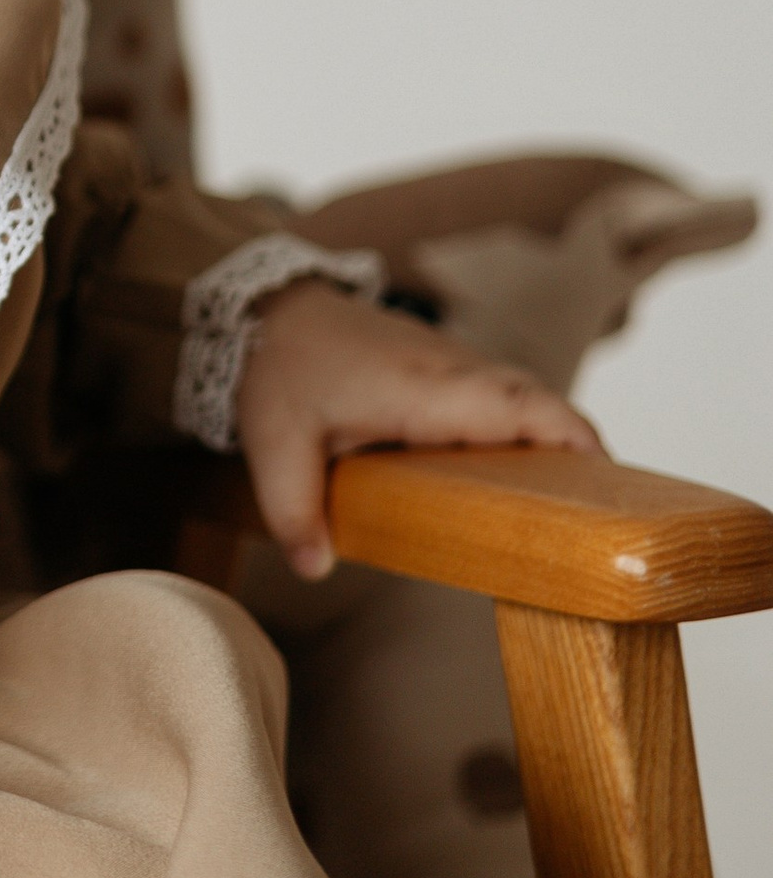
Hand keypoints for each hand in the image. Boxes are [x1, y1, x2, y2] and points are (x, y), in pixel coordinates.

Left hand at [234, 281, 602, 582]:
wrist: (270, 307)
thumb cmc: (277, 367)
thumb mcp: (274, 444)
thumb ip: (294, 511)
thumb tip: (315, 570)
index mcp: (421, 388)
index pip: (516, 403)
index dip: (567, 434)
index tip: (605, 472)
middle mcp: (450, 369)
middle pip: (538, 402)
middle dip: (577, 449)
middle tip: (604, 513)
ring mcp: (453, 363)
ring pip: (525, 397)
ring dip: (554, 440)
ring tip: (574, 508)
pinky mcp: (448, 370)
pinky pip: (503, 397)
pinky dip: (526, 430)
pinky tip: (521, 480)